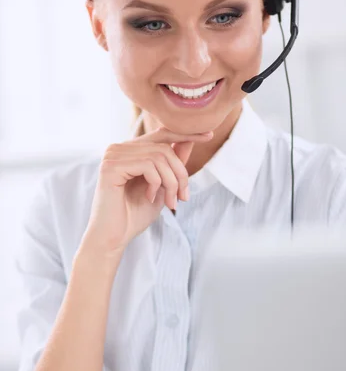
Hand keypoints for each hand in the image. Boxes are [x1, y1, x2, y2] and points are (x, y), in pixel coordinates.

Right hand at [80, 126, 213, 254]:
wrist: (114, 237)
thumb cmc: (134, 215)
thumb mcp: (162, 186)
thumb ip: (172, 164)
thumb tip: (189, 140)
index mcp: (130, 150)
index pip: (162, 133)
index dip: (186, 133)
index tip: (209, 135)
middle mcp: (119, 148)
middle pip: (165, 147)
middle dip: (180, 174)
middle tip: (183, 197)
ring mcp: (113, 155)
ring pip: (159, 156)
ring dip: (171, 183)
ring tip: (170, 202)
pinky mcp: (110, 166)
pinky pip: (148, 165)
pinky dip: (156, 183)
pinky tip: (149, 198)